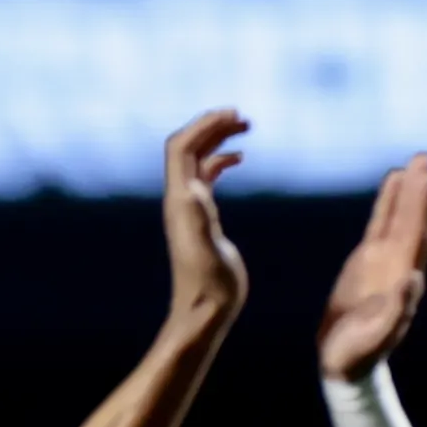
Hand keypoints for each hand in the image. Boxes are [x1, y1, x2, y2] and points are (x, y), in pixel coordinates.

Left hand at [160, 109, 251, 326]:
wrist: (203, 312)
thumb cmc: (209, 288)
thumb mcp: (208, 252)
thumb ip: (201, 220)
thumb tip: (195, 188)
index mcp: (181, 201)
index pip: (182, 148)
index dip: (204, 126)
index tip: (234, 114)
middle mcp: (181, 200)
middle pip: (188, 147)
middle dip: (211, 126)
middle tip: (243, 116)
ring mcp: (191, 208)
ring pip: (198, 159)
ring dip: (218, 138)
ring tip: (245, 127)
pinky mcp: (203, 218)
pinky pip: (207, 177)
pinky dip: (222, 160)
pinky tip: (240, 158)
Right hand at [313, 153, 426, 379]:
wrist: (344, 364)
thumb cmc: (356, 356)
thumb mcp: (372, 339)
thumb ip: (394, 313)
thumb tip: (414, 279)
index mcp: (403, 280)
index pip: (414, 235)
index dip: (420, 206)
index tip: (424, 177)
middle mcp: (398, 266)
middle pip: (411, 220)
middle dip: (419, 189)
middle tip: (424, 156)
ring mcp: (384, 262)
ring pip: (398, 218)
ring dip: (408, 191)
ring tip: (414, 162)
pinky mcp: (367, 262)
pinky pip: (379, 225)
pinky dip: (388, 203)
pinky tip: (392, 183)